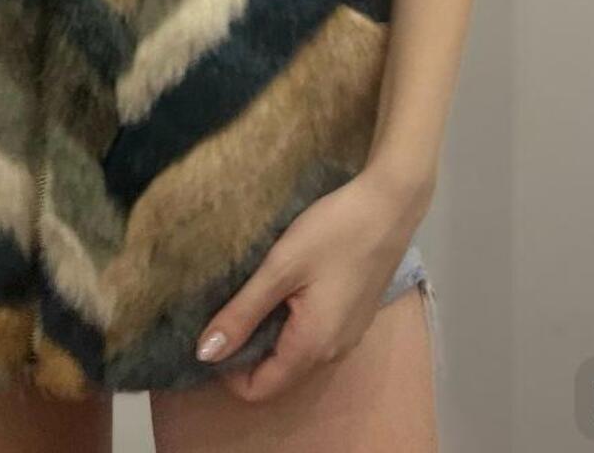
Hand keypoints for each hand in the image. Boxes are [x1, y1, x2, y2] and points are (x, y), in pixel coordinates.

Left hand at [192, 166, 425, 403]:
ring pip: (295, 354)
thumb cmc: (333, 232)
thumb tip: (205, 354)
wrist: (389, 205)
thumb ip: (242, 313)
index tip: (212, 330)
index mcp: (312, 347)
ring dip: (268, 333)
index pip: (259, 389)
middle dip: (246, 349)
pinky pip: (313, 336)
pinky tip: (283, 285)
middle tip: (227, 306)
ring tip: (251, 292)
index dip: (227, 369)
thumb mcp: (280, 268)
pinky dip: (290, 321)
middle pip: (277, 373)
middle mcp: (332, 353)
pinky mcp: (354, 317)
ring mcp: (347, 336)